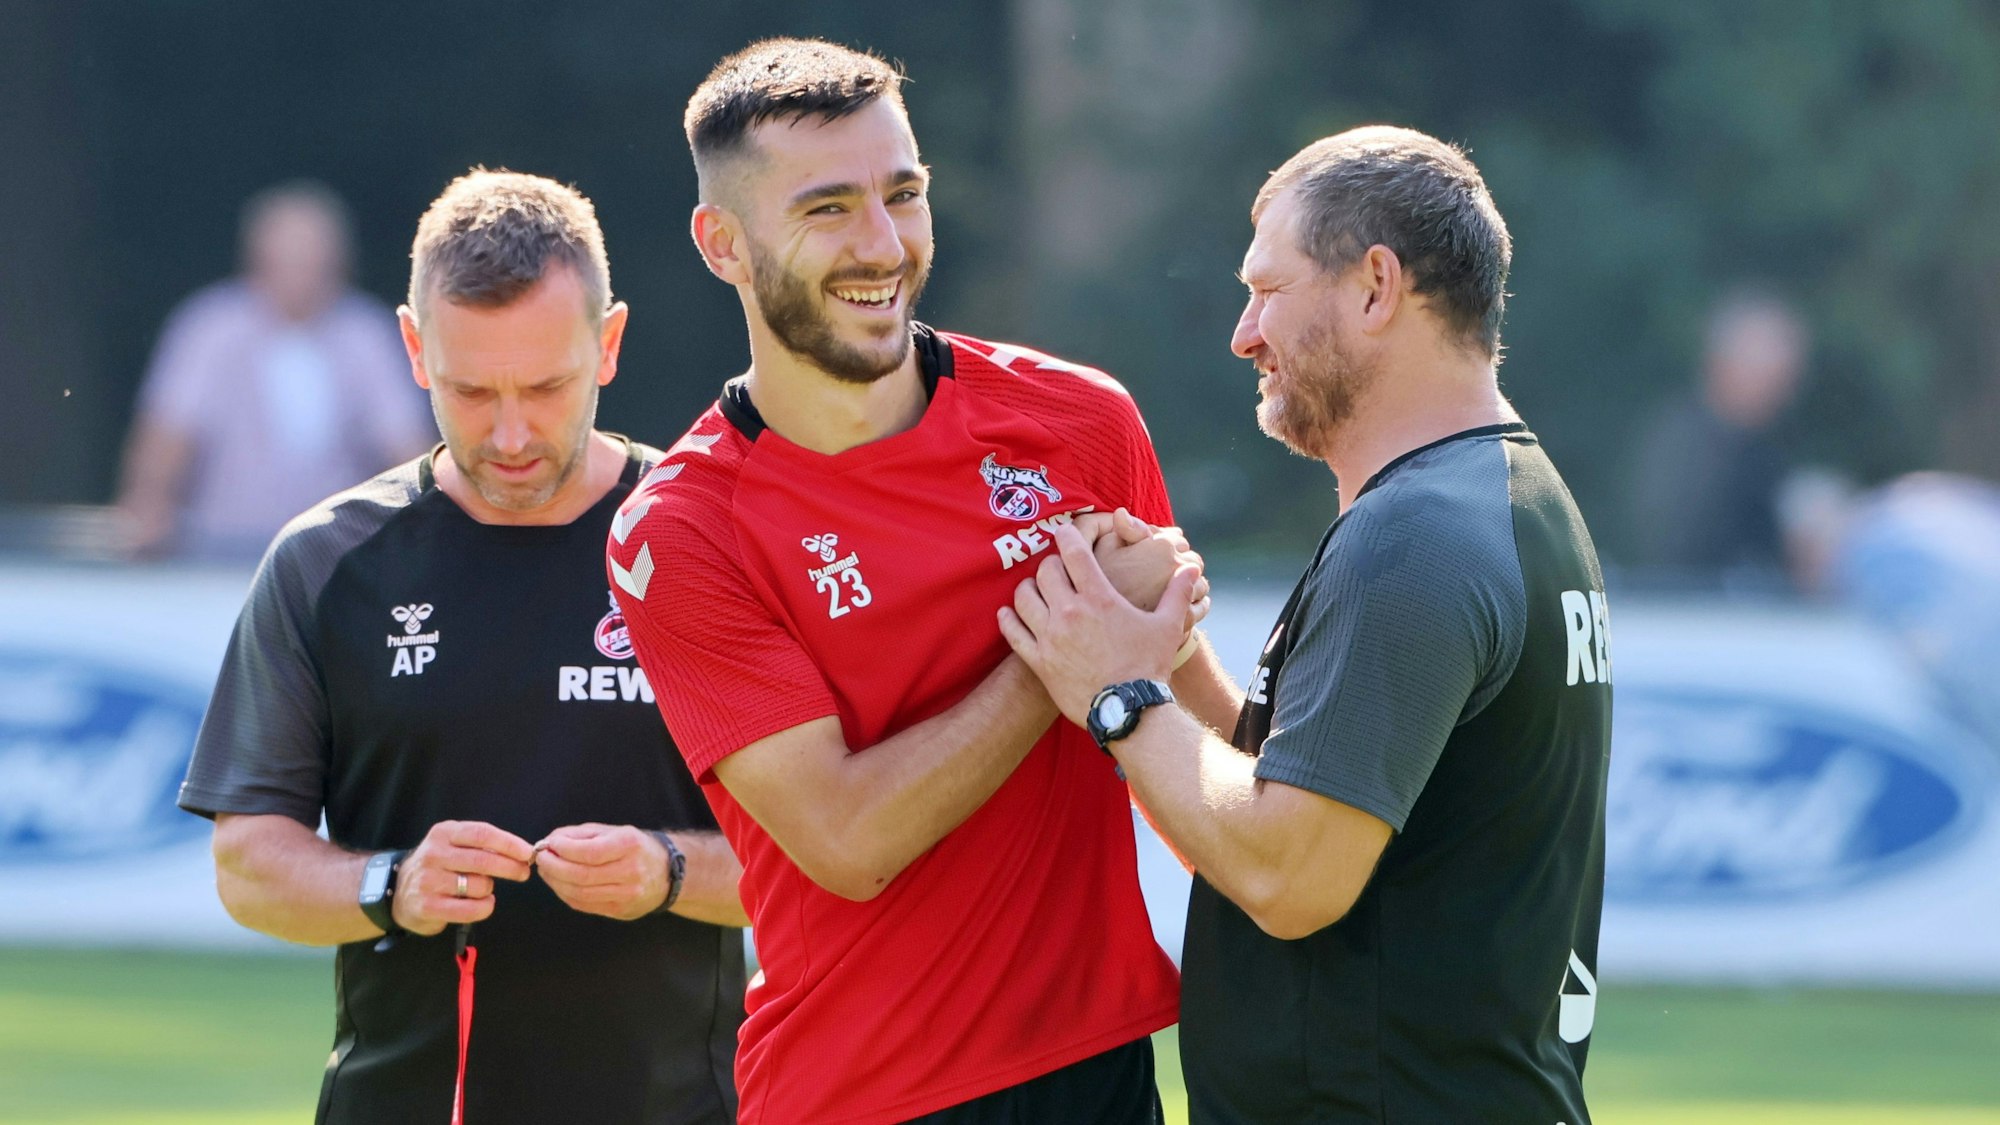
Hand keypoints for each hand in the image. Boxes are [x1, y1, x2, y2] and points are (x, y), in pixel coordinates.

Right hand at [389, 821, 534, 935]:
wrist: (399, 891)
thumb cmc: (438, 866)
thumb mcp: (453, 844)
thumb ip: (481, 845)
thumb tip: (521, 852)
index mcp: (444, 833)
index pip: (482, 834)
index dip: (509, 843)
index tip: (528, 852)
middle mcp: (434, 854)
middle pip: (483, 860)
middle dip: (510, 867)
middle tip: (523, 873)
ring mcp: (429, 881)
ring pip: (479, 885)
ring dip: (490, 889)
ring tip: (482, 889)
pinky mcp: (428, 906)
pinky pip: (470, 910)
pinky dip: (484, 907)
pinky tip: (482, 903)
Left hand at [534, 824, 672, 920]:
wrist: (666, 873)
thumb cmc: (634, 848)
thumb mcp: (613, 831)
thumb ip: (581, 834)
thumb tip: (550, 841)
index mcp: (630, 846)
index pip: (590, 852)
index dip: (564, 850)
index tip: (549, 844)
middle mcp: (631, 872)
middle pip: (582, 875)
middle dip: (554, 867)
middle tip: (541, 858)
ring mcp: (626, 894)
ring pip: (580, 893)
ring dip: (556, 882)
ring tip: (546, 871)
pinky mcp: (619, 910)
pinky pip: (584, 904)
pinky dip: (565, 894)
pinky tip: (558, 883)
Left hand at [999, 520, 1202, 725]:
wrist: (1129, 711)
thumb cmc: (1149, 668)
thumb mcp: (1168, 627)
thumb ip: (1177, 593)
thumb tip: (1192, 569)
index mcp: (1099, 598)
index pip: (1073, 551)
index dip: (1066, 535)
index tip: (1064, 532)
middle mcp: (1070, 613)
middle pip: (1045, 571)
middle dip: (1052, 565)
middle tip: (1059, 570)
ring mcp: (1051, 637)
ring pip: (1023, 597)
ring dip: (1029, 589)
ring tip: (1038, 591)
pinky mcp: (1039, 661)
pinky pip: (1012, 632)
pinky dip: (1008, 619)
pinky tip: (1010, 614)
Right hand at [1093, 509, 1210, 633]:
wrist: (1101, 626)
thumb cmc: (1097, 584)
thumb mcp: (1103, 549)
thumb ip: (1119, 530)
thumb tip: (1122, 513)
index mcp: (1161, 545)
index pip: (1177, 538)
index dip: (1166, 546)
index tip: (1156, 555)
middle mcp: (1177, 565)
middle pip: (1192, 559)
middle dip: (1181, 564)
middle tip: (1165, 575)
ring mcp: (1185, 592)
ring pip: (1199, 583)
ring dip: (1191, 585)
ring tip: (1175, 592)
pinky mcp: (1186, 617)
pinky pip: (1201, 605)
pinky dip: (1197, 604)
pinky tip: (1184, 606)